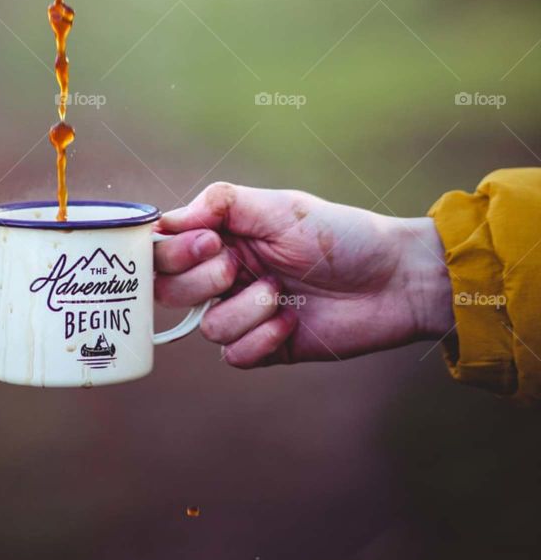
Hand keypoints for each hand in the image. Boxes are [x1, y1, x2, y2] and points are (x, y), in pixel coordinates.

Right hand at [154, 182, 452, 367]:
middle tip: (239, 266)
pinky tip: (292, 321)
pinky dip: (261, 339)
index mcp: (223, 236)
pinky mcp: (266, 347)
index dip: (172, 252)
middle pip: (171, 291)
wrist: (394, 281)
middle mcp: (227, 274)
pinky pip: (235, 356)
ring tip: (281, 293)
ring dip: (245, 309)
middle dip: (202, 281)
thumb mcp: (279, 207)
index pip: (166, 248)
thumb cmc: (341, 235)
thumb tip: (165, 220)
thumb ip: (221, 203)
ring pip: (206, 327)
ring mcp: (245, 312)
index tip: (208, 243)